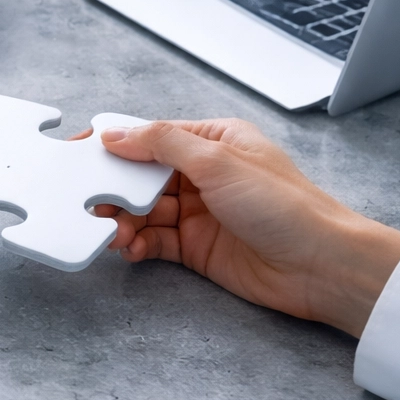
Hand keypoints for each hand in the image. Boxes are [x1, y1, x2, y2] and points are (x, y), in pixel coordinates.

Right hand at [95, 119, 399, 336]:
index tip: (79, 154)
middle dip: (113, 189)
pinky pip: (154, 241)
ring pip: (143, 212)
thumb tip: (115, 132)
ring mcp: (199, 212)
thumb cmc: (284, 206)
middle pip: (141, 176)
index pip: (152, 136)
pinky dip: (137, 244)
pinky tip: (130, 248)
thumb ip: (161, 143)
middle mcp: (204, 174)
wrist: (321, 266)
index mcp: (213, 141)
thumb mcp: (217, 161)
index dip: (115, 145)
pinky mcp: (196, 248)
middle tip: (89, 201)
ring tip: (113, 233)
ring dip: (123, 221)